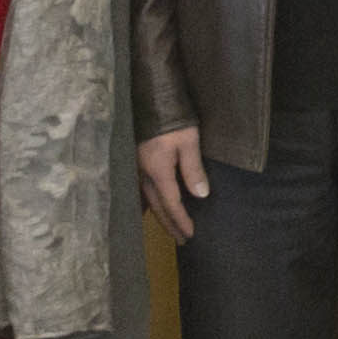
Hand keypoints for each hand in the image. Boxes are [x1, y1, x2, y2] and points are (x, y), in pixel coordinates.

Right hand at [139, 124, 208, 239]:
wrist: (151, 98)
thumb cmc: (173, 120)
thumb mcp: (189, 142)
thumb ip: (193, 169)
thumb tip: (201, 196)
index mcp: (158, 172)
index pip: (171, 204)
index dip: (181, 220)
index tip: (190, 235)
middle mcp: (144, 175)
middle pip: (158, 207)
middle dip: (170, 224)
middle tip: (181, 240)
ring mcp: (137, 169)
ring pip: (148, 200)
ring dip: (160, 216)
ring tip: (170, 229)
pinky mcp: (136, 162)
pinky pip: (142, 191)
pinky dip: (150, 204)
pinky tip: (151, 208)